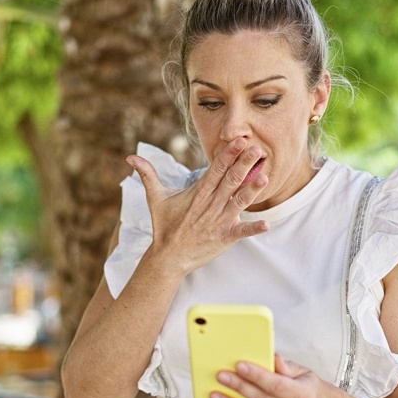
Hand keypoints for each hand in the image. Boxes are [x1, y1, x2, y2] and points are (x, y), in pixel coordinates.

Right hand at [128, 138, 269, 274]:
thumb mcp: (155, 198)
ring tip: (265, 176)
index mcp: (198, 193)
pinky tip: (266, 224)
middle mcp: (210, 204)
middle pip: (230, 181)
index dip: (228, 155)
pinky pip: (241, 232)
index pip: (216, 169)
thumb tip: (130, 156)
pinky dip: (253, 228)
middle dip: (244, 165)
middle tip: (257, 150)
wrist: (168, 257)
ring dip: (252, 190)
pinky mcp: (224, 237)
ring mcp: (218, 221)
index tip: (240, 141)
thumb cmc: (164, 226)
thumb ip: (147, 174)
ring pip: (238, 202)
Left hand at [211, 355, 334, 397]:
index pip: (277, 385)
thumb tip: (272, 358)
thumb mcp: (303, 372)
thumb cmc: (308, 388)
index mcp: (306, 396)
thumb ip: (286, 366)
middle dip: (239, 387)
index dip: (257, 376)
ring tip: (215, 395)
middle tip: (221, 376)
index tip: (239, 366)